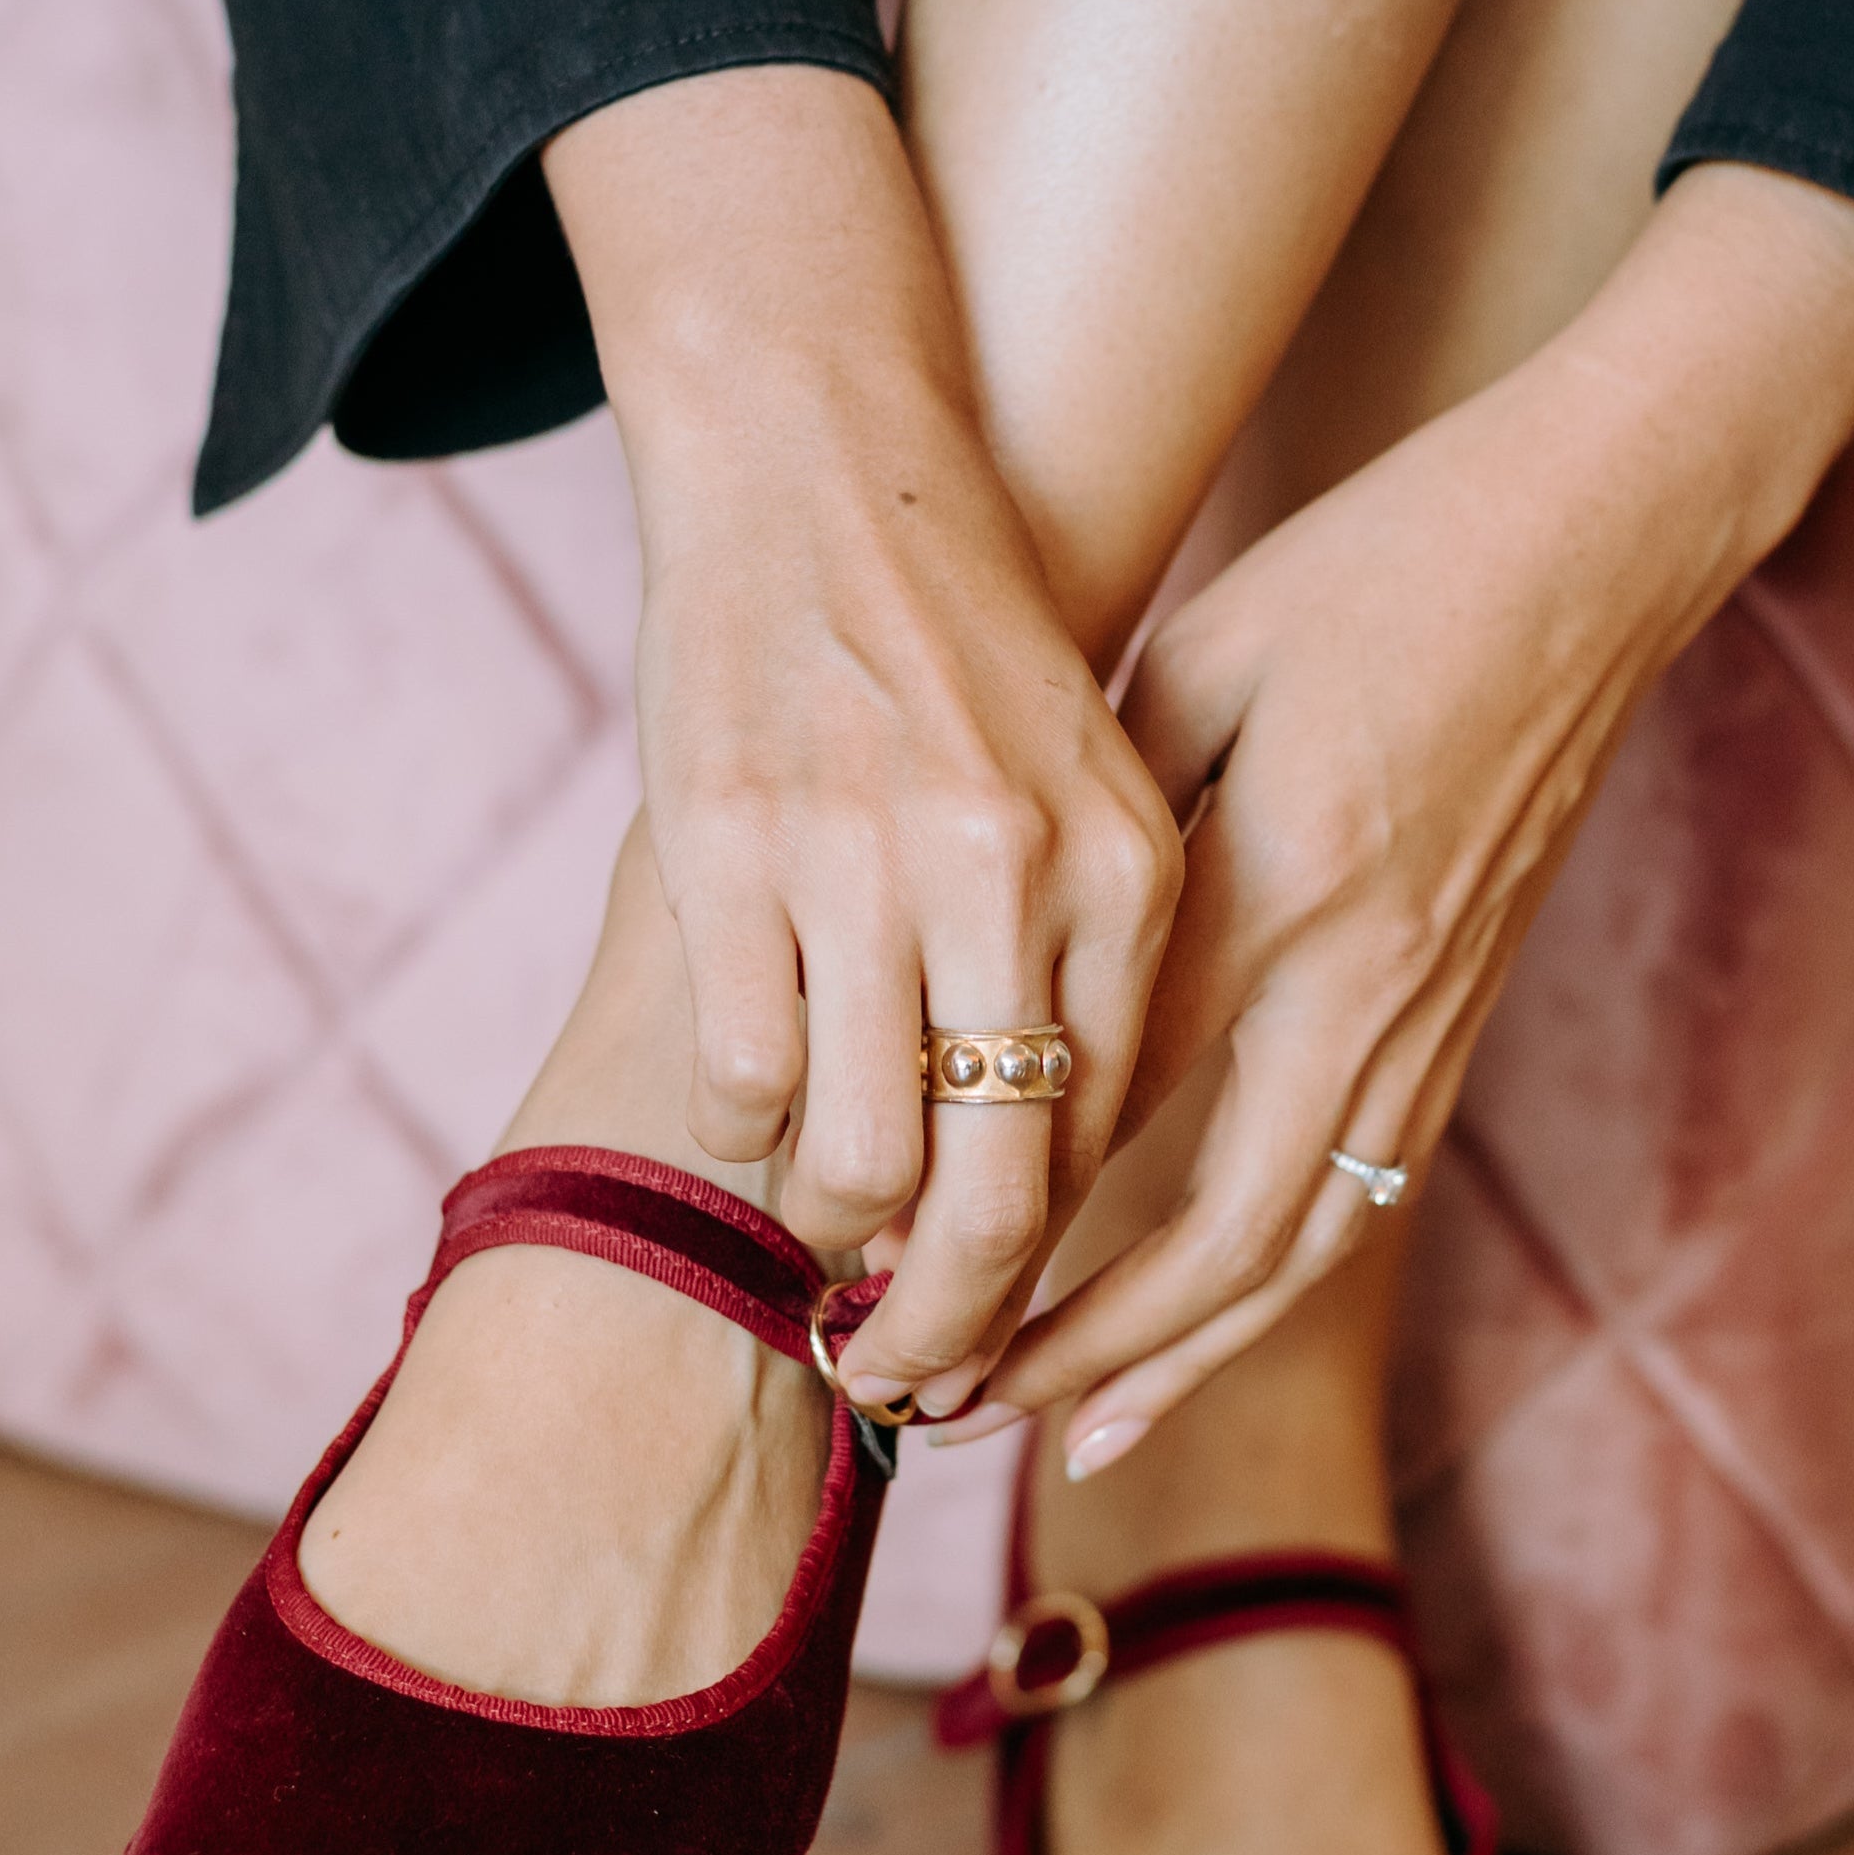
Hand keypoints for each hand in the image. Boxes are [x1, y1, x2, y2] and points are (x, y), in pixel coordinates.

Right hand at [547, 68, 1181, 1409]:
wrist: (820, 463)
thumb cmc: (955, 658)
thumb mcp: (1081, 794)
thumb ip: (1085, 973)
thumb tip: (1047, 1192)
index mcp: (1126, 871)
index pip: (1099, 1149)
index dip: (1046, 1288)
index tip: (996, 1359)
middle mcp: (1010, 875)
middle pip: (992, 1203)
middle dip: (944, 1342)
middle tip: (895, 1391)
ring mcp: (862, 860)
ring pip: (856, 1160)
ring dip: (823, 1242)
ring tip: (808, 1248)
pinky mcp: (727, 846)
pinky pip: (738, 1075)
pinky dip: (733, 1128)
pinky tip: (738, 1103)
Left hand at [980, 164, 1853, 1463]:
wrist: (1601, 543)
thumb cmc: (1381, 568)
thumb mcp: (1203, 665)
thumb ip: (1114, 844)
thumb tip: (1010, 995)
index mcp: (1282, 891)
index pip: (1107, 1111)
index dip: (983, 1218)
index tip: (873, 1278)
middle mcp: (1367, 990)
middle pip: (1214, 1241)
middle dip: (1071, 1353)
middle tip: (943, 1414)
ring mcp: (1431, 1018)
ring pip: (1303, 1252)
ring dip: (1176, 1359)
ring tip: (1062, 1438)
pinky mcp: (1464, 1018)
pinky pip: (1357, 1198)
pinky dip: (1266, 1289)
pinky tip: (1200, 1332)